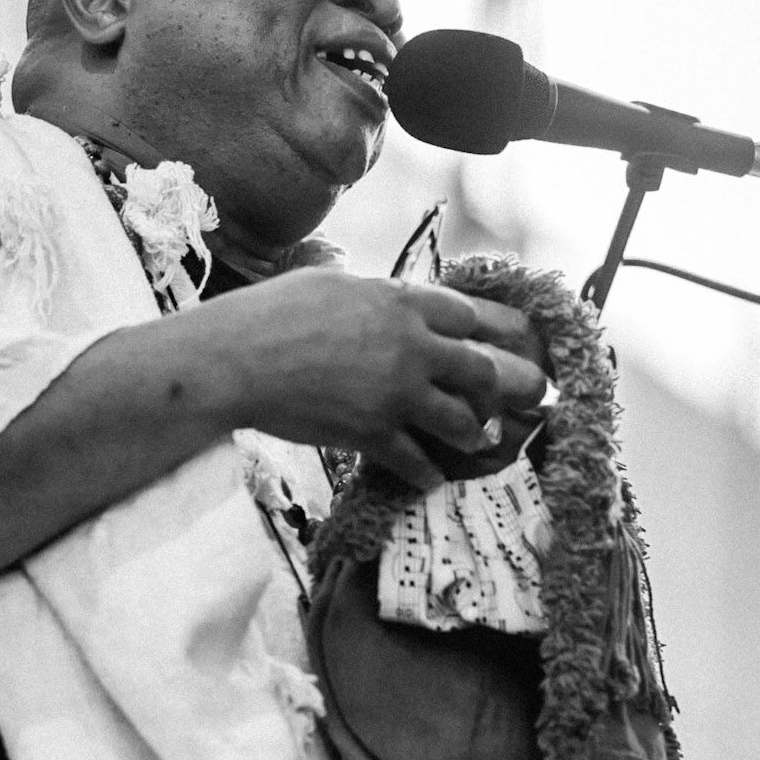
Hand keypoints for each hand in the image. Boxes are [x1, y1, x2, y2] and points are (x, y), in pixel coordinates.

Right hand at [215, 268, 548, 489]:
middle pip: (480, 369)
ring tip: (478, 440)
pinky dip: (426, 473)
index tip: (509, 339)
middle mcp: (408, 346)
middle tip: (525, 394)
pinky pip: (414, 460)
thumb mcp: (325, 280)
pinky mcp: (371, 433)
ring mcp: (394, 393)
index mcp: (399, 301)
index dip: (491, 330)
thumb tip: (366, 284)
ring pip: (459, 420)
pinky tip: (432, 478)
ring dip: (473, 433)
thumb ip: (362, 289)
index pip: (467, 316)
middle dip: (509, 385)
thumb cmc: (268, 313)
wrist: (233, 360)